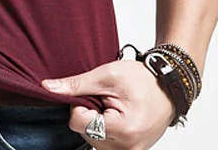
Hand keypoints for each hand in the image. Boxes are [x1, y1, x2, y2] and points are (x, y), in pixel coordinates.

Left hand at [41, 58, 173, 149]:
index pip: (78, 123)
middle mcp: (127, 149)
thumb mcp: (107, 75)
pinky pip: (106, 144)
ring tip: (114, 107)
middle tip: (107, 99)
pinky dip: (105, 130)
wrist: (168, 87)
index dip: (80, 105)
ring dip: (97, 122)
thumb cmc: (143, 79)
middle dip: (90, 114)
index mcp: (122, 130)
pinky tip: (116, 116)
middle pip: (85, 133)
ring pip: (93, 140)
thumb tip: (49, 88)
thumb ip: (77, 85)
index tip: (94, 94)